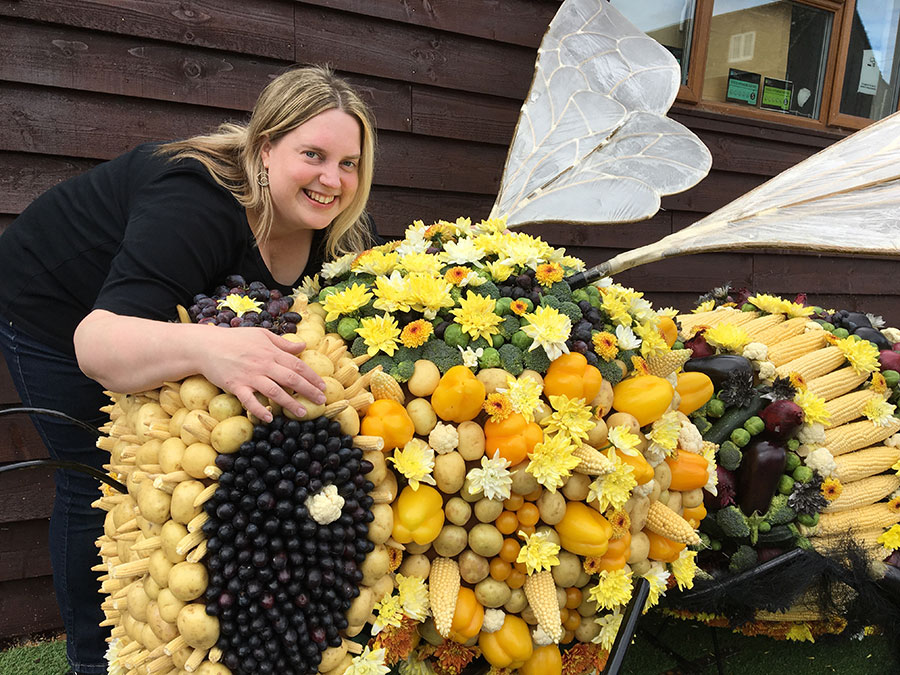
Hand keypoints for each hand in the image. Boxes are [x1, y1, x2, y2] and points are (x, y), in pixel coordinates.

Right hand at [198, 327, 325, 421]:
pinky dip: (260, 410)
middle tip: (321, 401)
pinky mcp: (236, 386)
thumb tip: (303, 345)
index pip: (297, 364)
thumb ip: (283, 343)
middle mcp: (264, 364)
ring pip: (275, 391)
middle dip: (308, 391)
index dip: (312, 376)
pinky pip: (250, 401)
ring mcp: (250, 376)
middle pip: (291, 379)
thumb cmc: (235, 339)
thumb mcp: (261, 335)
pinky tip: (270, 418)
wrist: (206, 345)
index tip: (323, 386)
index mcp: (271, 351)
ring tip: (302, 413)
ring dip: (290, 403)